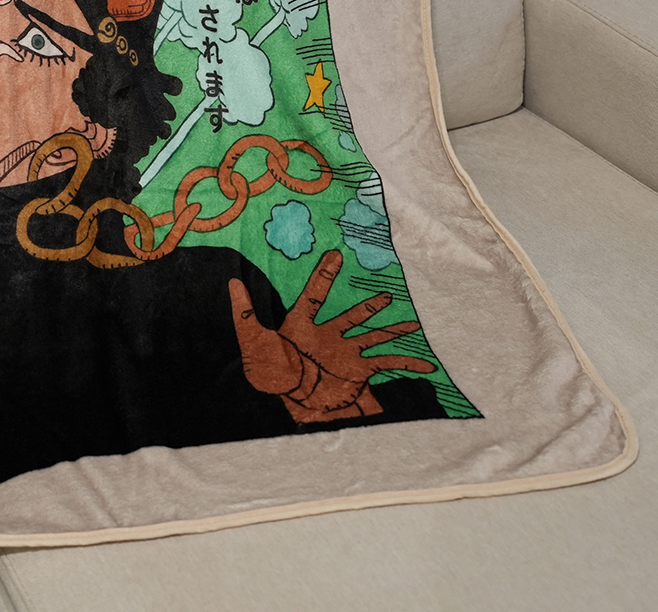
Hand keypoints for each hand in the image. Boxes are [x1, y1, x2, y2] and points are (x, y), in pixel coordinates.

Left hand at [230, 250, 436, 423]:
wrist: (284, 401)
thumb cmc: (266, 370)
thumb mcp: (252, 339)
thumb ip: (244, 312)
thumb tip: (232, 282)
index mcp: (304, 325)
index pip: (315, 295)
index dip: (323, 276)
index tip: (334, 255)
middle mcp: (329, 337)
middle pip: (353, 316)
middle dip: (369, 306)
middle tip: (386, 295)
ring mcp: (345, 355)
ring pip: (373, 337)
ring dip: (392, 330)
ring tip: (413, 324)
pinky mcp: (357, 372)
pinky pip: (386, 364)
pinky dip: (406, 363)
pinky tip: (425, 365)